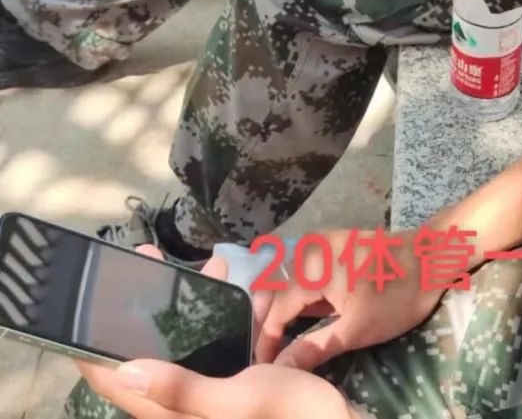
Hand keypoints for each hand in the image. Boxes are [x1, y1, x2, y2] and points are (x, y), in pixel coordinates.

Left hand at [75, 247, 354, 418]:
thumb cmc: (291, 416)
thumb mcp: (239, 400)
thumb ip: (183, 389)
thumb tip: (125, 370)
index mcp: (171, 413)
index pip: (112, 380)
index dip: (90, 344)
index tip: (90, 299)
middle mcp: (179, 404)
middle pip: (141, 353)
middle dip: (143, 305)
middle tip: (149, 260)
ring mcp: (205, 393)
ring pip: (178, 344)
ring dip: (183, 303)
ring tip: (202, 264)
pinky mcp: (229, 385)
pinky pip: (209, 344)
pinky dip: (214, 313)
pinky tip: (234, 288)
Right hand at [256, 228, 443, 371]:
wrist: (434, 257)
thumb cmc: (398, 295)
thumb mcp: (356, 330)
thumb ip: (313, 348)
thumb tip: (279, 368)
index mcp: (312, 268)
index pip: (275, 309)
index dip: (267, 339)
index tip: (263, 364)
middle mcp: (311, 248)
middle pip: (274, 287)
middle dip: (267, 319)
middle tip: (270, 351)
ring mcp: (324, 242)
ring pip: (288, 275)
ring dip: (281, 305)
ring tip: (281, 336)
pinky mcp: (336, 243)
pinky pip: (305, 267)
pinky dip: (299, 291)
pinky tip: (303, 312)